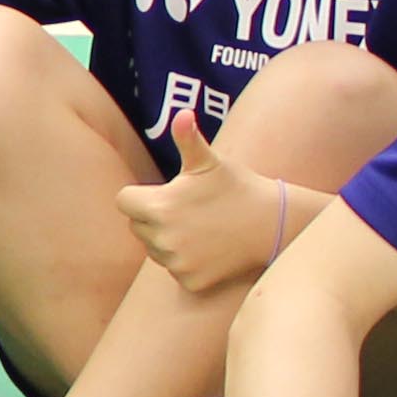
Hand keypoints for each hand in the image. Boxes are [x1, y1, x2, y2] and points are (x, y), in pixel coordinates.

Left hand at [112, 111, 282, 296]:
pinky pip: (174, 270)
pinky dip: (187, 262)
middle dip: (154, 218)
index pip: (124, 202)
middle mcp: (162, 239)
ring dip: (168, 241)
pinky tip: (209, 249)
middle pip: (137, 227)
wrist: (272, 223)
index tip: (166, 193)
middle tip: (188, 210)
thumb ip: (188, 139)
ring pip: (154, 250)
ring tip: (200, 228)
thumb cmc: (237, 186)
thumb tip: (182, 114)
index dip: (141, 196)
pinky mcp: (191, 282)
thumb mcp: (210, 162)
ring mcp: (177, 263)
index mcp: (158, 207)